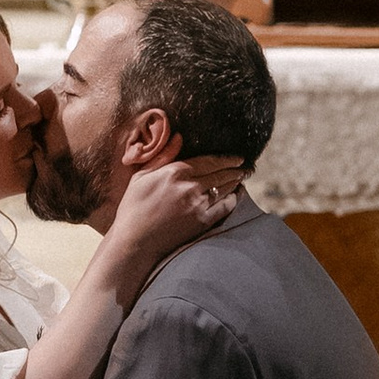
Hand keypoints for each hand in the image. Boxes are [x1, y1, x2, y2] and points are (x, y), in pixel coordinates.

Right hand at [99, 155, 241, 296]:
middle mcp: (189, 186)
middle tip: (246, 166)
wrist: (134, 241)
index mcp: (175, 172)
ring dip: (236, 181)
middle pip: (220, 173)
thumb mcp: (141, 176)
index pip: (208, 161)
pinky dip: (233, 199)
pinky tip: (237, 195)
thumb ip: (163, 155)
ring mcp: (198, 205)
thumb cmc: (133, 207)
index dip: (226, 158)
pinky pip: (224, 207)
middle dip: (236, 169)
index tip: (237, 157)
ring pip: (224, 188)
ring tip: (243, 177)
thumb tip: (179, 136)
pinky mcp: (202, 222)